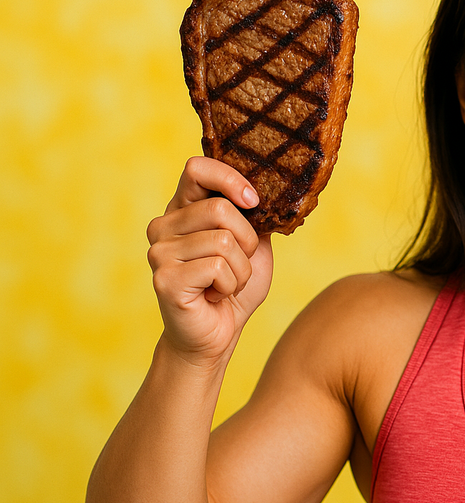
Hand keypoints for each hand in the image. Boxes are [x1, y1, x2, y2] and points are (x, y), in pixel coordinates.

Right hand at [146, 157, 273, 367]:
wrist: (218, 333)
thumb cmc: (234, 286)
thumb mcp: (252, 243)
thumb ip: (252, 214)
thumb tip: (266, 187)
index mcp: (182, 209)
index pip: (197, 168)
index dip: (230, 179)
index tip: (253, 201)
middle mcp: (163, 226)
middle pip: (220, 209)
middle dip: (247, 241)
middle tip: (239, 263)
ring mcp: (159, 252)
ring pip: (224, 241)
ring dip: (241, 269)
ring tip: (225, 283)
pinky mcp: (164, 278)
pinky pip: (218, 267)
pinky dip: (231, 285)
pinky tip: (215, 295)